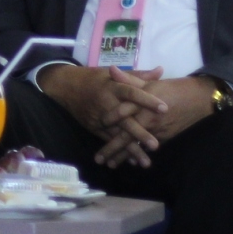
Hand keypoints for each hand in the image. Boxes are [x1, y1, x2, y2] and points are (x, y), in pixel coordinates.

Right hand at [40, 65, 167, 167]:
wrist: (67, 86)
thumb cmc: (95, 78)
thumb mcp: (113, 73)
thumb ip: (139, 75)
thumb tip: (161, 71)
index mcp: (113, 87)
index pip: (133, 93)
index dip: (148, 100)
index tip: (165, 108)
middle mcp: (107, 103)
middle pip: (125, 120)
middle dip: (139, 133)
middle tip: (155, 145)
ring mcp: (100, 118)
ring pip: (117, 135)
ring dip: (131, 150)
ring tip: (146, 162)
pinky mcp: (95, 128)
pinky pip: (108, 141)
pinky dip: (119, 152)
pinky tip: (132, 161)